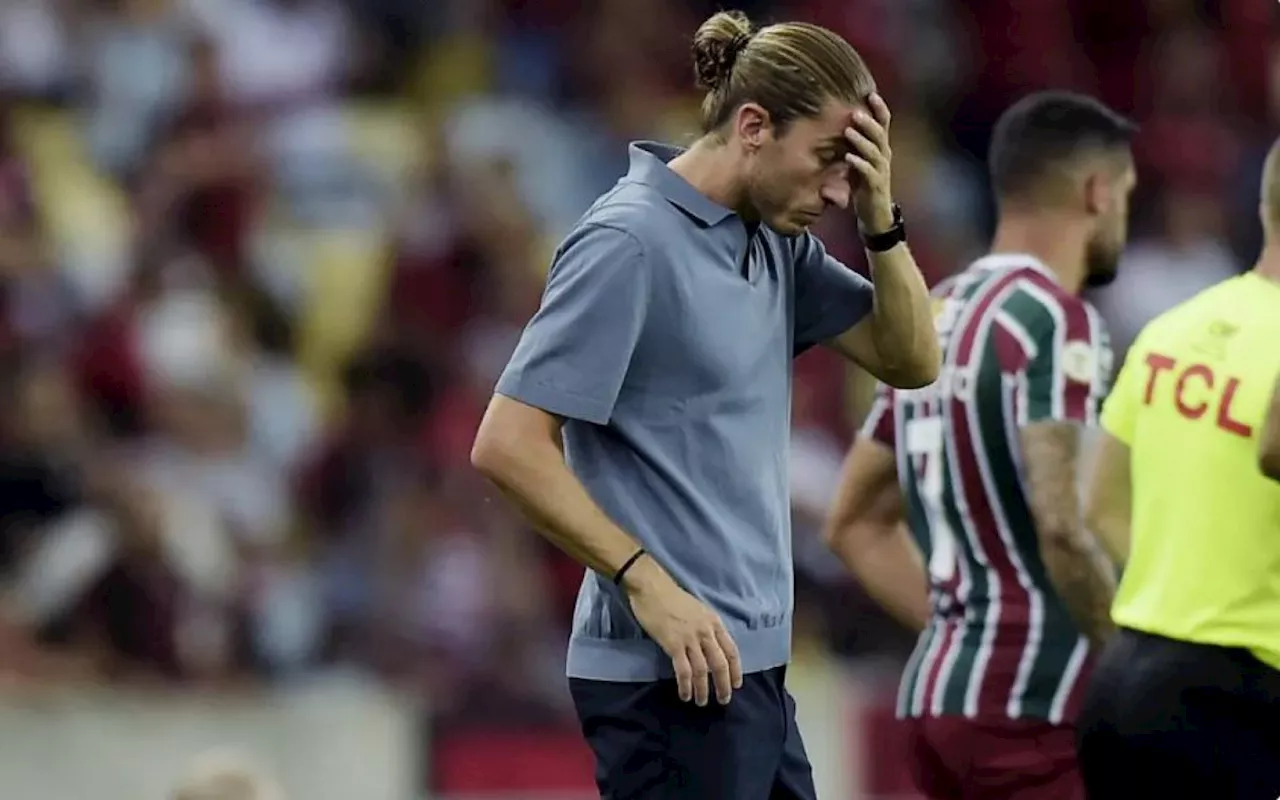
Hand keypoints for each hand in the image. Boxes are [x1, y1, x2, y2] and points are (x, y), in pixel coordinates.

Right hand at [621, 557, 742, 704]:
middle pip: (720, 664)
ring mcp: (690, 638)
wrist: (652, 588)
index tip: (736, 684)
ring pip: (703, 670)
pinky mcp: (674, 644)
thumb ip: (706, 628)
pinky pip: (684, 671)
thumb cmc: (672, 597)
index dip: (735, 670)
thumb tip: (709, 649)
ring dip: (703, 689)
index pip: (731, 650)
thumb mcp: (698, 610)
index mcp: (714, 622)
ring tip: (701, 702)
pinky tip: (685, 695)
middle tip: (723, 700)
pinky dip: (686, 685)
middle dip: (723, 685)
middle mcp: (706, 631)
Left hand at [844, 93, 894, 232]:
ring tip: (849, 131)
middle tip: (855, 112)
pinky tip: (848, 158)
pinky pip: (868, 173)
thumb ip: (855, 145)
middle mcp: (884, 156)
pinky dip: (858, 164)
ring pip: (874, 152)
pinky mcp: (875, 186)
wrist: (875, 215)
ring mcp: (881, 171)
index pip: (884, 123)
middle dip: (868, 122)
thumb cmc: (865, 185)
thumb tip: (840, 124)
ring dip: (861, 141)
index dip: (880, 108)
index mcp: (881, 148)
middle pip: (880, 134)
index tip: (870, 93)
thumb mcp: (860, 161)